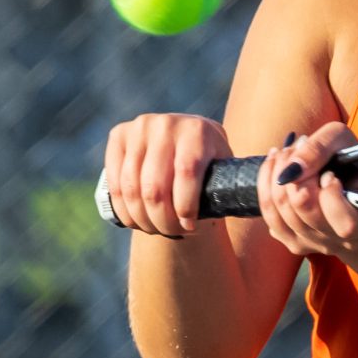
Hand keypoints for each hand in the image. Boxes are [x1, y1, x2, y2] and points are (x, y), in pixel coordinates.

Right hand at [104, 113, 231, 236]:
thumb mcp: (224, 169)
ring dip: (141, 218)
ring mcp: (140, 127)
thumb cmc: (210, 163)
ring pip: (131, 188)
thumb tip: (243, 206)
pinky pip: (114, 182)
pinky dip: (124, 209)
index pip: (186, 173)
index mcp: (198, 130)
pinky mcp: (119, 135)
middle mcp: (167, 124)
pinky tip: (135, 220)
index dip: (185, 207)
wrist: (187, 137)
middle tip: (171, 233)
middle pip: (155, 187)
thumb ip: (231, 185)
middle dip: (162, 220)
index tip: (190, 227)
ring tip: (154, 229)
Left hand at [256, 121, 357, 256]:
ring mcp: (314, 245)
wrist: (347, 180)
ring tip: (288, 151)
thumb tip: (290, 170)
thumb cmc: (350, 160)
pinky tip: (276, 165)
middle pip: (305, 212)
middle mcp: (340, 242)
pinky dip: (266, 184)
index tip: (330, 172)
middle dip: (297, 172)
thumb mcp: (343, 141)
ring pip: (282, 212)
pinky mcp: (293, 242)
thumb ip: (320, 149)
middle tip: (301, 147)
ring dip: (277, 172)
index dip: (331, 194)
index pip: (346, 224)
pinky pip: (269, 215)